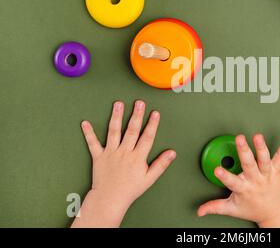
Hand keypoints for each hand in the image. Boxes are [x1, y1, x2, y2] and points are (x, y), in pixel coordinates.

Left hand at [71, 100, 176, 227]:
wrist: (110, 199)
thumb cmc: (130, 190)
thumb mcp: (149, 178)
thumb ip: (161, 164)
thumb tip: (172, 152)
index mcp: (137, 157)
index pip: (147, 137)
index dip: (152, 125)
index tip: (155, 113)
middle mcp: (124, 152)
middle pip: (132, 130)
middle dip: (136, 115)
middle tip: (139, 102)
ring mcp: (111, 153)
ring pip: (114, 132)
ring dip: (116, 117)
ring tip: (118, 104)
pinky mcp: (98, 157)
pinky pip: (93, 144)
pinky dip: (88, 134)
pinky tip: (85, 123)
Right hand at [197, 134, 279, 227]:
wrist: (274, 212)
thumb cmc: (253, 208)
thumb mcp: (232, 209)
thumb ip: (215, 206)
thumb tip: (200, 210)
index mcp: (244, 189)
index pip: (232, 182)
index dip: (224, 176)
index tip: (217, 169)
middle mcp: (256, 180)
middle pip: (249, 165)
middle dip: (244, 151)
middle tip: (239, 139)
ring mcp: (267, 174)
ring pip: (265, 160)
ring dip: (262, 147)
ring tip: (258, 136)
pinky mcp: (277, 170)